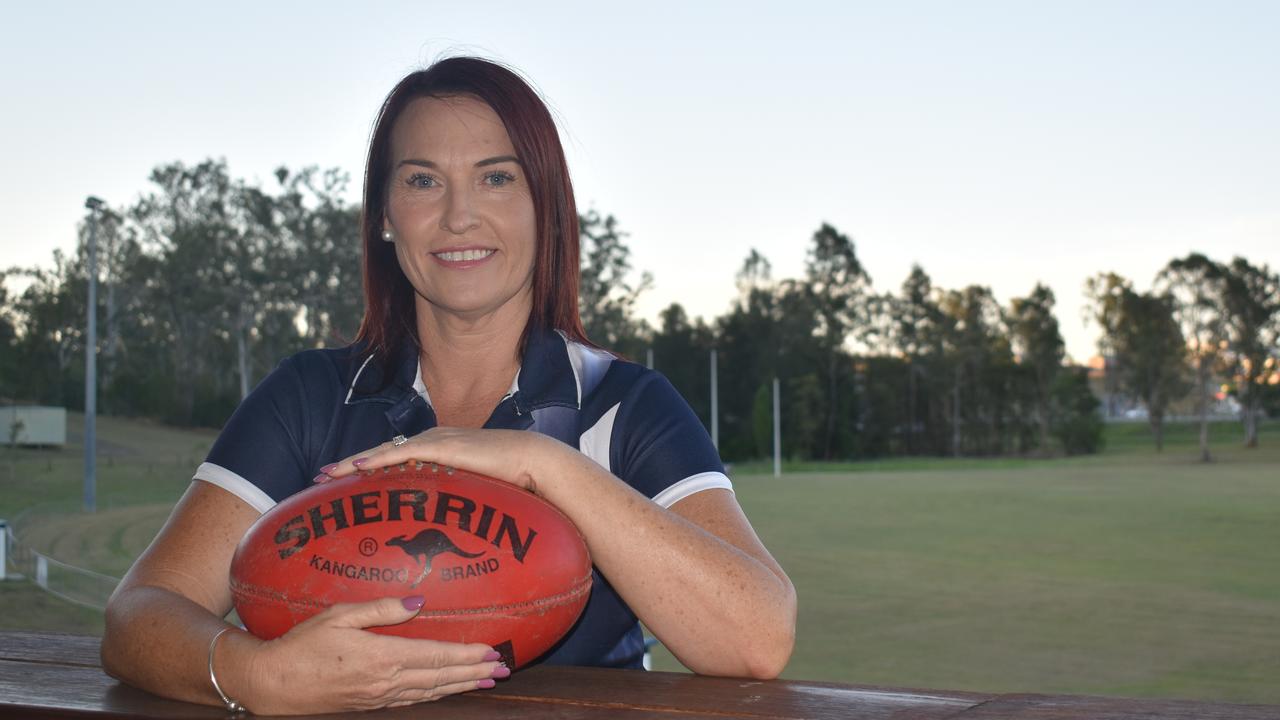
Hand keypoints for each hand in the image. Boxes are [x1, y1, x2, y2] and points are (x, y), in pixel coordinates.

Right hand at [237, 596, 506, 714]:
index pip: (436, 656)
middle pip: (441, 677)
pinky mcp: (370, 704)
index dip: (468, 654)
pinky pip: (412, 700)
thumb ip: (381, 608)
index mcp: (381, 656)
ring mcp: (379, 697)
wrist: (271, 685)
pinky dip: (436, 694)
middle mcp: (385, 681)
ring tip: (485, 681)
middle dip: (474, 673)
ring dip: (461, 686)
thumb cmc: (302, 645)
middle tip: (503, 669)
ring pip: (430, 692)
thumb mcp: (339, 615)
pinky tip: (446, 690)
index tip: (492, 651)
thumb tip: (419, 602)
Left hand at [317, 427, 571, 496]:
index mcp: (438, 450)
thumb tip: (451, 529)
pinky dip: (376, 460)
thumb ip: (461, 501)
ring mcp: (435, 441)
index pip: (394, 459)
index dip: (367, 468)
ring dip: (353, 463)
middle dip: (349, 465)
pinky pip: (400, 453)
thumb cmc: (512, 480)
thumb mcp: (477, 492)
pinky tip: (356, 467)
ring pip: (383, 452)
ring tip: (327, 474)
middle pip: (381, 454)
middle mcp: (431, 441)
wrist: (532, 461)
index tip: (341, 480)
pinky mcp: (441, 446)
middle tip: (320, 477)